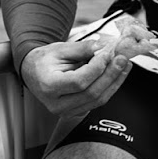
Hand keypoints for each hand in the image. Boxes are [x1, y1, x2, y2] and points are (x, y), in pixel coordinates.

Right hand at [19, 20, 153, 117]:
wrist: (33, 72)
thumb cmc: (44, 60)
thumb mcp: (59, 49)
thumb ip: (81, 48)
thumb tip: (101, 47)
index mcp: (49, 86)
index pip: (78, 81)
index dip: (96, 68)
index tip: (107, 53)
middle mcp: (56, 104)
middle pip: (91, 93)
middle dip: (110, 75)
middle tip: (122, 59)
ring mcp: (66, 111)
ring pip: (97, 100)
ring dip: (114, 82)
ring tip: (124, 65)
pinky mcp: (75, 112)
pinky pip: (97, 102)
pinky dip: (110, 87)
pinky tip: (117, 74)